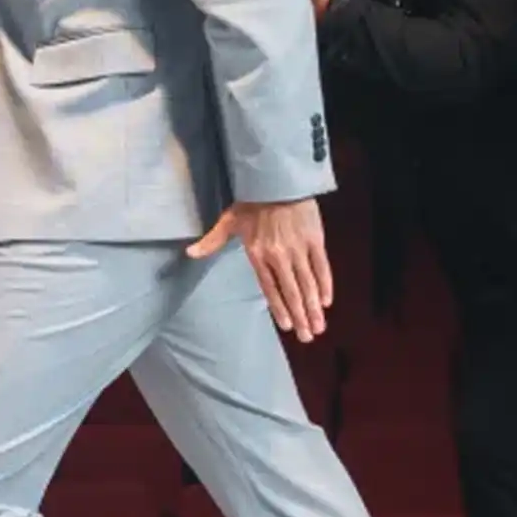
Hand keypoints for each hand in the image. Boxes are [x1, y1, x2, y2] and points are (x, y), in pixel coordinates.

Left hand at [187, 196, 332, 342]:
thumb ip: (211, 241)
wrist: (276, 179)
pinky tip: (327, 301)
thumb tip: (189, 253)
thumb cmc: (251, 201)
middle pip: (292, 291)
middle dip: (300, 316)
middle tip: (307, 337)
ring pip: (308, 283)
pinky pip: (322, 266)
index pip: (270, 288)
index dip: (279, 308)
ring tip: (318, 327)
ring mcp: (299, 248)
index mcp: (258, 254)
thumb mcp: (228, 220)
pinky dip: (325, 284)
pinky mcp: (315, 239)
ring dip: (313, 307)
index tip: (286, 326)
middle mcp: (279, 256)